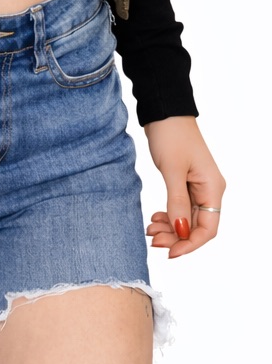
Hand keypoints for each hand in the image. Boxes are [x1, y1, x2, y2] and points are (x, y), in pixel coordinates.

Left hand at [143, 116, 224, 257]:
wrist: (163, 110)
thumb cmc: (171, 135)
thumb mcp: (172, 170)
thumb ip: (176, 203)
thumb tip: (180, 232)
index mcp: (213, 188)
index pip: (208, 228)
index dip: (190, 244)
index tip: (170, 252)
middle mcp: (209, 189)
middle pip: (196, 225)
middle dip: (176, 237)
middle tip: (153, 240)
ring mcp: (197, 185)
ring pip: (186, 218)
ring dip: (170, 227)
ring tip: (150, 229)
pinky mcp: (184, 181)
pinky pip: (180, 206)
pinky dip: (168, 215)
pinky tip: (155, 218)